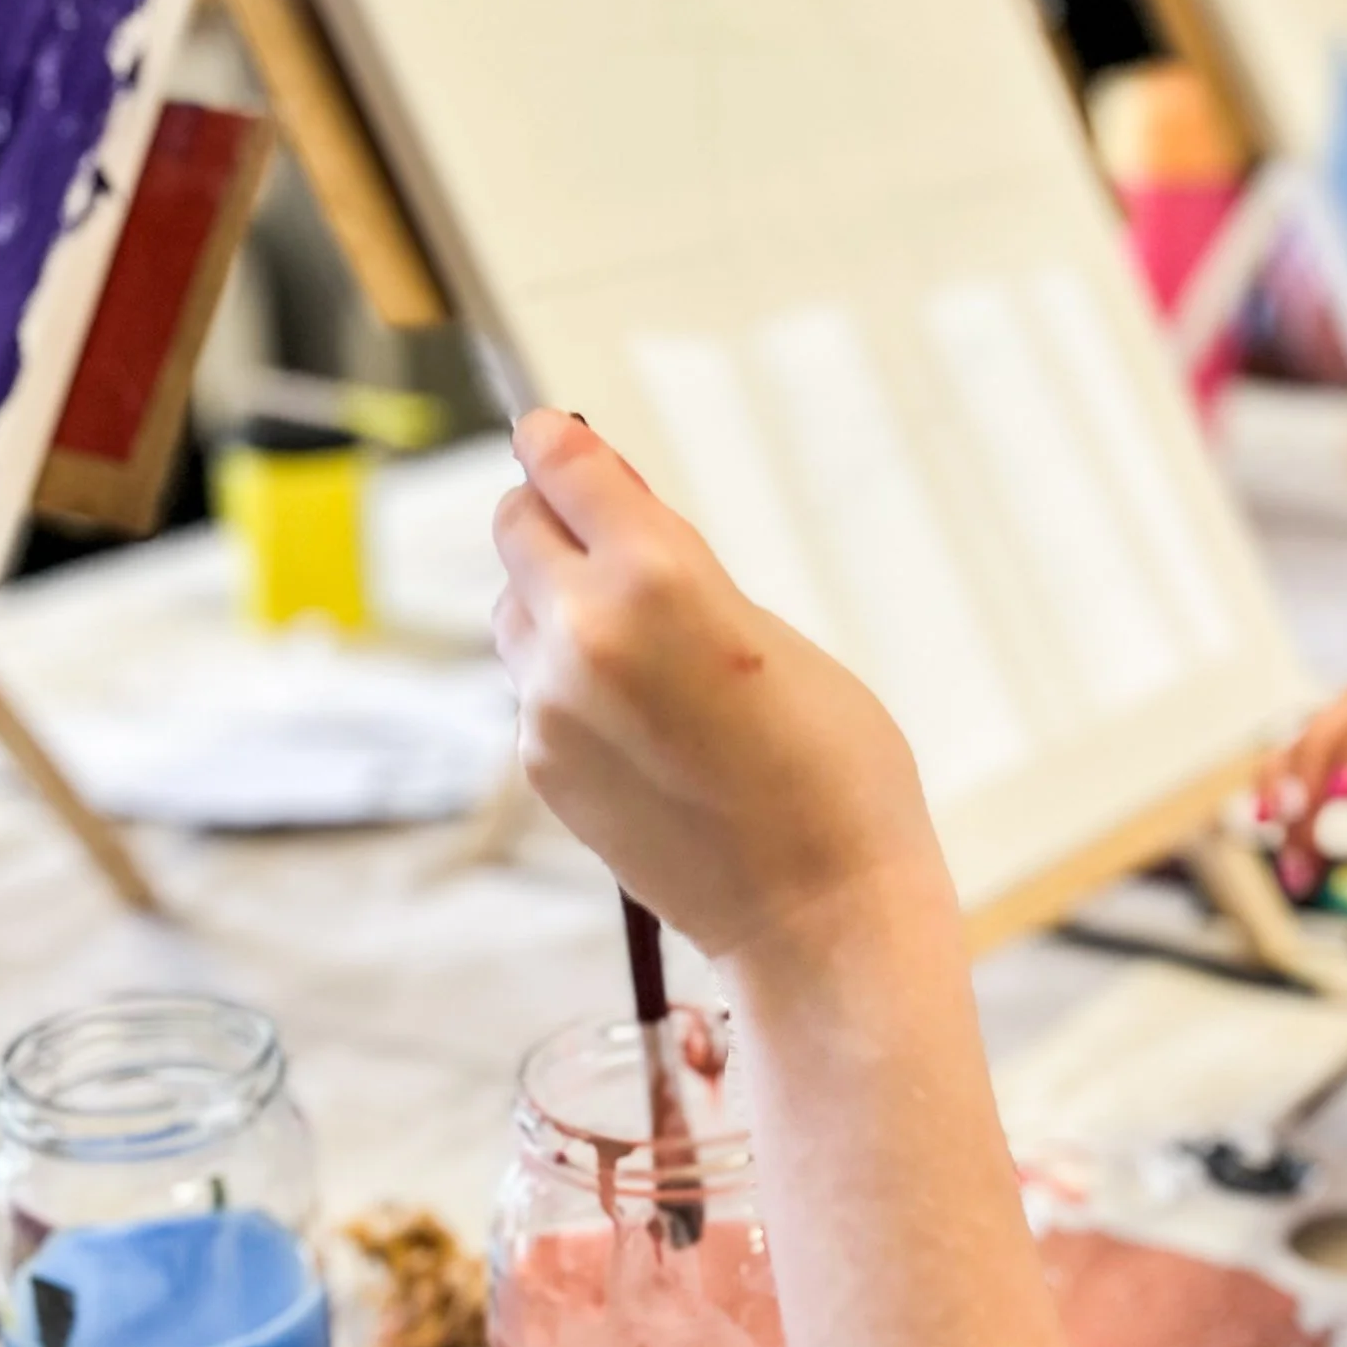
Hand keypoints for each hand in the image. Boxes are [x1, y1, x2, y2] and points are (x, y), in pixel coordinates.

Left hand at [492, 411, 951, 969]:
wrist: (817, 913)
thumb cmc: (833, 770)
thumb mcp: (765, 632)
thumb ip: (678, 568)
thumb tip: (613, 511)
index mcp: (655, 575)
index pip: (561, 466)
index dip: (554, 442)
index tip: (548, 433)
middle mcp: (583, 632)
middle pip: (513, 528)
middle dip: (551, 520)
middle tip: (596, 532)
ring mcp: (550, 706)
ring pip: (512, 611)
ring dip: (551, 603)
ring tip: (634, 644)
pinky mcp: (541, 767)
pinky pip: (532, 689)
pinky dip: (566, 683)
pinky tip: (638, 720)